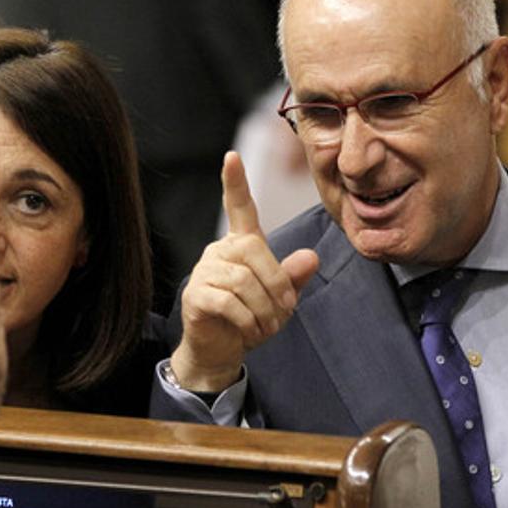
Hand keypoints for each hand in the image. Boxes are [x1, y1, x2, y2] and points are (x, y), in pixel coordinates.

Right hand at [169, 151, 318, 390]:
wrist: (222, 351)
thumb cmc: (251, 319)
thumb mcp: (280, 298)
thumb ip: (294, 277)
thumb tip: (311, 257)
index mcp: (242, 244)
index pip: (239, 207)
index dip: (236, 183)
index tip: (232, 156)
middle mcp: (220, 251)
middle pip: (254, 250)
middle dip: (276, 283)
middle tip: (285, 310)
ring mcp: (204, 271)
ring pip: (243, 280)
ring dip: (264, 310)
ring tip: (266, 328)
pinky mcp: (196, 295)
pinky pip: (229, 302)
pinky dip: (247, 321)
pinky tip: (250, 332)